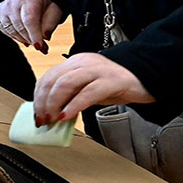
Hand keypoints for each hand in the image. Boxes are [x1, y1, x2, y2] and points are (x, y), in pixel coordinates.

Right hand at [0, 0, 64, 54]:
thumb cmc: (41, 2)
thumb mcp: (53, 8)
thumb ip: (51, 22)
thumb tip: (45, 37)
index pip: (29, 19)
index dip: (34, 35)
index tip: (40, 47)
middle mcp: (12, 3)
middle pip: (21, 28)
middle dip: (33, 41)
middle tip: (43, 47)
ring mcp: (3, 9)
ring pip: (13, 33)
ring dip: (26, 40)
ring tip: (35, 41)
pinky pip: (7, 33)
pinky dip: (17, 37)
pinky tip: (25, 35)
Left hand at [32, 52, 152, 124]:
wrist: (145, 77)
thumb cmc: (117, 83)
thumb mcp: (89, 87)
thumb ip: (71, 96)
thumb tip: (53, 113)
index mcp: (76, 62)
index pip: (48, 77)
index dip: (38, 97)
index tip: (37, 114)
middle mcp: (84, 62)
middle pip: (53, 80)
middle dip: (43, 103)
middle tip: (43, 120)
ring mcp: (97, 70)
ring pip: (65, 84)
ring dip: (54, 104)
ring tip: (53, 119)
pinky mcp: (111, 80)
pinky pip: (87, 93)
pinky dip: (73, 106)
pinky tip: (67, 116)